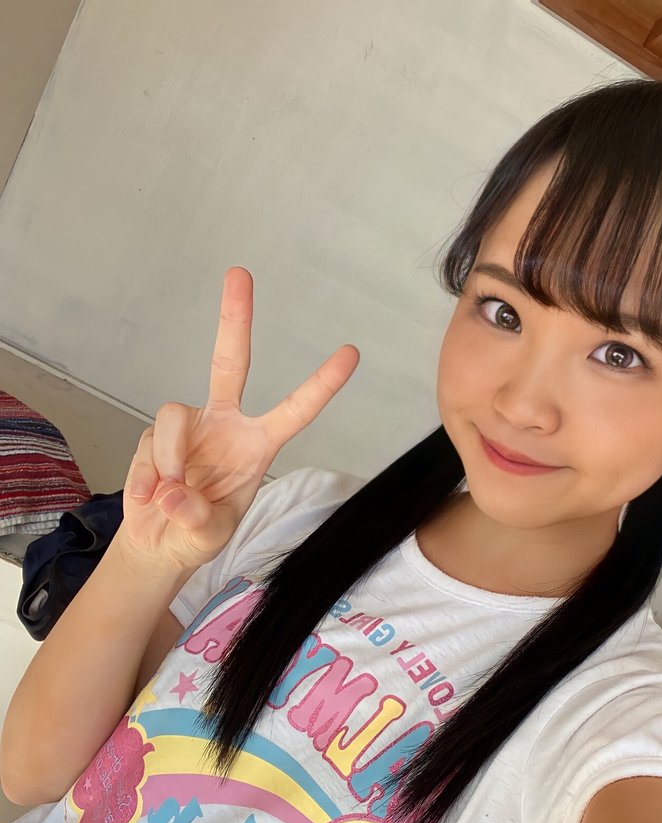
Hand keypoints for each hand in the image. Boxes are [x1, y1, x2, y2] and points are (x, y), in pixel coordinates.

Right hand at [120, 266, 358, 572]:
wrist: (159, 544)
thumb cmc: (198, 534)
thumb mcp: (209, 536)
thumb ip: (197, 518)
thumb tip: (174, 493)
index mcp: (257, 445)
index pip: (295, 410)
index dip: (321, 383)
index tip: (351, 353)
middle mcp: (225, 425)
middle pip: (230, 363)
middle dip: (234, 318)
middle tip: (240, 273)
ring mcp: (188, 426)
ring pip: (172, 416)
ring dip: (169, 458)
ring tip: (168, 497)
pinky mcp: (153, 436)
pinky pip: (148, 445)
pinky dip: (146, 476)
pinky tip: (150, 499)